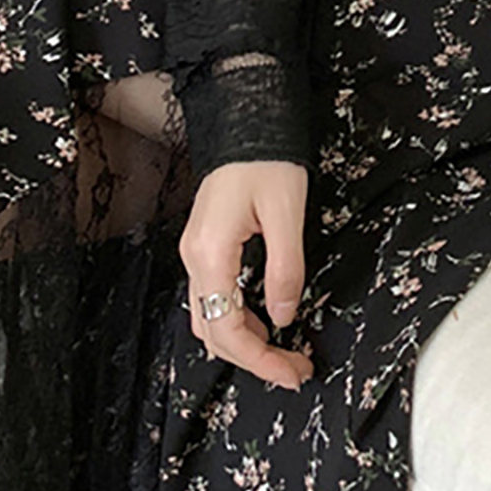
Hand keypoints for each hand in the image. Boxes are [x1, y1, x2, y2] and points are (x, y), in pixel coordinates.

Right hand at [181, 159, 314, 389]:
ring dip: (245, 342)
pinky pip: (213, 297)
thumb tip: (286, 317)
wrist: (246, 117)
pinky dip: (237, 318)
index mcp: (210, 254)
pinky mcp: (205, 245)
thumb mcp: (287, 214)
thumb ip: (285, 270)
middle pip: (214, 332)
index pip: (227, 329)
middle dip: (255, 359)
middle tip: (296, 370)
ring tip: (285, 352)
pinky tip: (265, 321)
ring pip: (210, 318)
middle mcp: (194, 258)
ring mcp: (195, 252)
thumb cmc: (266, 158)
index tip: (293, 373)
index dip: (260, 360)